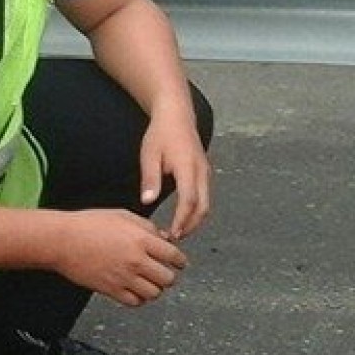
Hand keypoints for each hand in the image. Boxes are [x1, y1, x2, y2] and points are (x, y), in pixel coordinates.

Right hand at [53, 207, 188, 306]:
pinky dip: (139, 298)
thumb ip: (147, 228)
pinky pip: (135, 302)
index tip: (180, 263)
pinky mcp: (111, 290)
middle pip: (168, 279)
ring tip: (149, 282)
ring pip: (154, 293)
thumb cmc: (89, 224)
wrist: (62, 240)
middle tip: (164, 272)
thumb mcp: (124, 216)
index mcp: (142, 240)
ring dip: (154, 288)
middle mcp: (136, 261)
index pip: (174, 256)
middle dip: (169, 276)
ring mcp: (124, 277)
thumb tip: (164, 238)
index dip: (180, 261)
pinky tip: (135, 290)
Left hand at [139, 109, 212, 240]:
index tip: (172, 234)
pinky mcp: (205, 173)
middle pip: (203, 206)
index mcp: (187, 167)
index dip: (182, 220)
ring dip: (195, 220)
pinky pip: (205, 196)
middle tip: (175, 238)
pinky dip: (197, 210)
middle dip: (191, 226)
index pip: (189, 200)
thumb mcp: (149, 155)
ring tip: (178, 231)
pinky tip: (183, 217)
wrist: (177, 115)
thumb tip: (147, 202)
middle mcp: (202, 171)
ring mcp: (206, 172)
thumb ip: (150, 179)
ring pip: (206, 203)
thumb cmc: (161, 134)